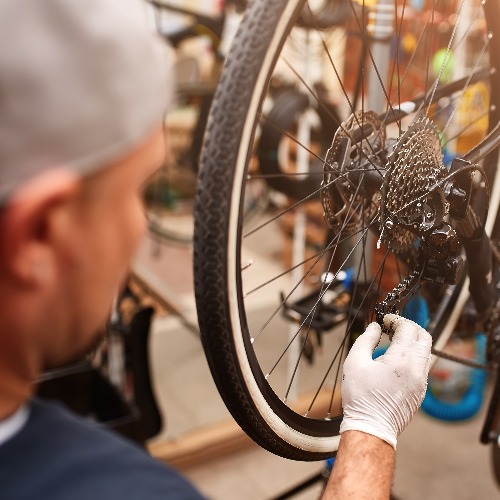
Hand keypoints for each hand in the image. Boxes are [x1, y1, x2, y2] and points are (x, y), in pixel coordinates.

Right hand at [340, 314, 431, 448]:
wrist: (372, 428)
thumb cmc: (360, 396)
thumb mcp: (355, 362)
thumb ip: (366, 339)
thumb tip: (375, 328)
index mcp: (401, 359)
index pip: (408, 328)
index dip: (396, 319)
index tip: (384, 319)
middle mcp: (417, 369)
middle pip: (424, 336)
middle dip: (409, 326)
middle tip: (392, 326)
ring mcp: (422, 381)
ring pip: (426, 351)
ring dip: (413, 341)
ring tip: (394, 341)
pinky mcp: (421, 391)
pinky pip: (423, 365)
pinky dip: (414, 355)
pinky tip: (396, 359)